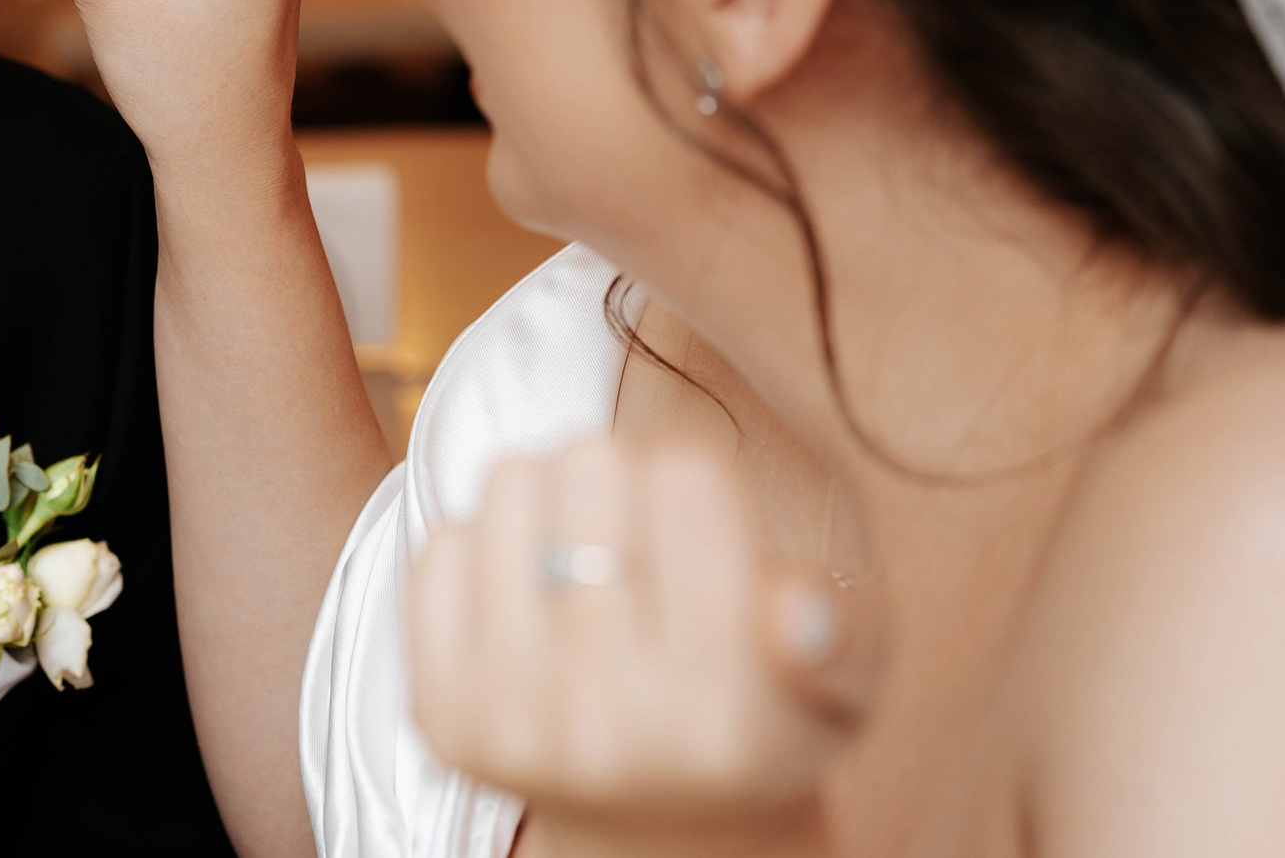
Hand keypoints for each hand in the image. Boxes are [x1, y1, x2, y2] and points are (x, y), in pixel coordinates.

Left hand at [412, 440, 870, 857]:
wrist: (659, 833)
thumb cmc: (759, 722)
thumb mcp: (841, 687)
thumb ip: (842, 634)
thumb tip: (798, 607)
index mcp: (729, 716)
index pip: (687, 482)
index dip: (699, 478)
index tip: (705, 520)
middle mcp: (614, 727)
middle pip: (591, 464)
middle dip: (623, 477)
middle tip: (642, 532)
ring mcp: (515, 723)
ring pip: (509, 483)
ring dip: (550, 494)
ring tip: (586, 548)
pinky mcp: (442, 715)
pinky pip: (442, 542)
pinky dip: (486, 545)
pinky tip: (529, 595)